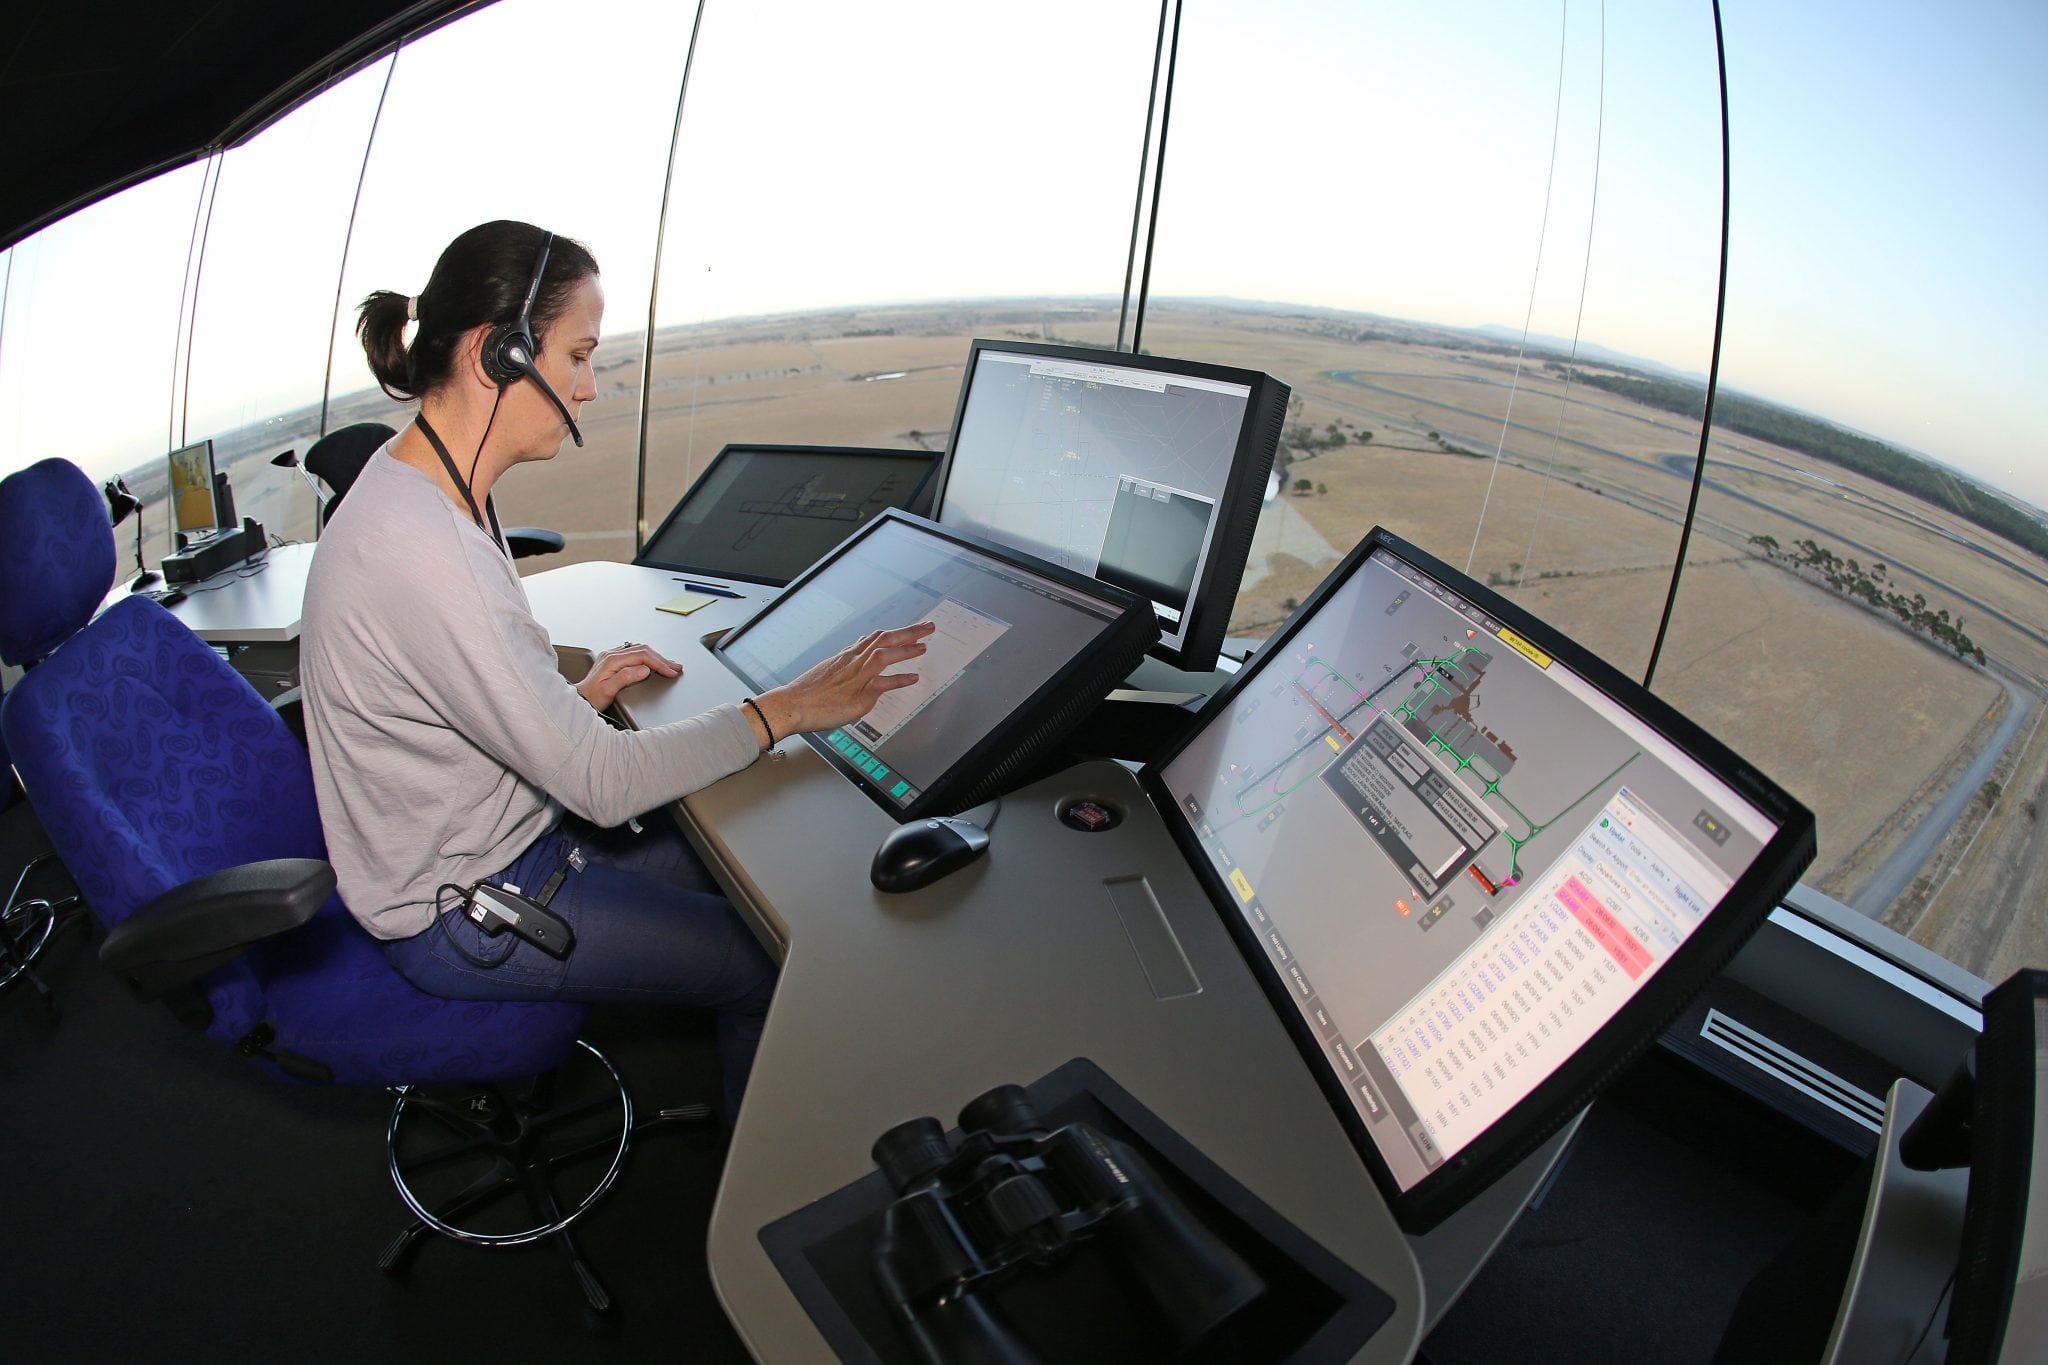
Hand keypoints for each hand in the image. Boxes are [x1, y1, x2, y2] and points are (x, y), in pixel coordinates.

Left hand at [577, 641, 681, 711]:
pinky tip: (653, 661)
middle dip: (662, 659)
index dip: (659, 663)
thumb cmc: (592, 698)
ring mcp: (611, 655)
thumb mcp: (608, 691)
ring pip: (639, 649)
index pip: (642, 656)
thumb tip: (644, 669)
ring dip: (656, 656)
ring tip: (669, 664)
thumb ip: (626, 678)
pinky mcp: (612, 659)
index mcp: (612, 660)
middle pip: (643, 650)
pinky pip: (634, 652)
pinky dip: (647, 656)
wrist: (578, 700)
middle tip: (676, 667)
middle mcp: (612, 654)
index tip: (670, 671)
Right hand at [750, 621, 935, 743]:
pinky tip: (913, 677)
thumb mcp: (828, 672)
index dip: (894, 633)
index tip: (909, 629)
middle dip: (909, 631)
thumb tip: (855, 659)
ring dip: (907, 648)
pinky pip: (883, 682)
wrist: (792, 704)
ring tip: (924, 646)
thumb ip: (845, 665)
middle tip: (928, 627)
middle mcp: (853, 661)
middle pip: (885, 638)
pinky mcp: (858, 693)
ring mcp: (856, 675)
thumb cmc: (807, 693)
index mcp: (847, 656)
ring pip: (885, 654)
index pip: (875, 638)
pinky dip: (899, 678)